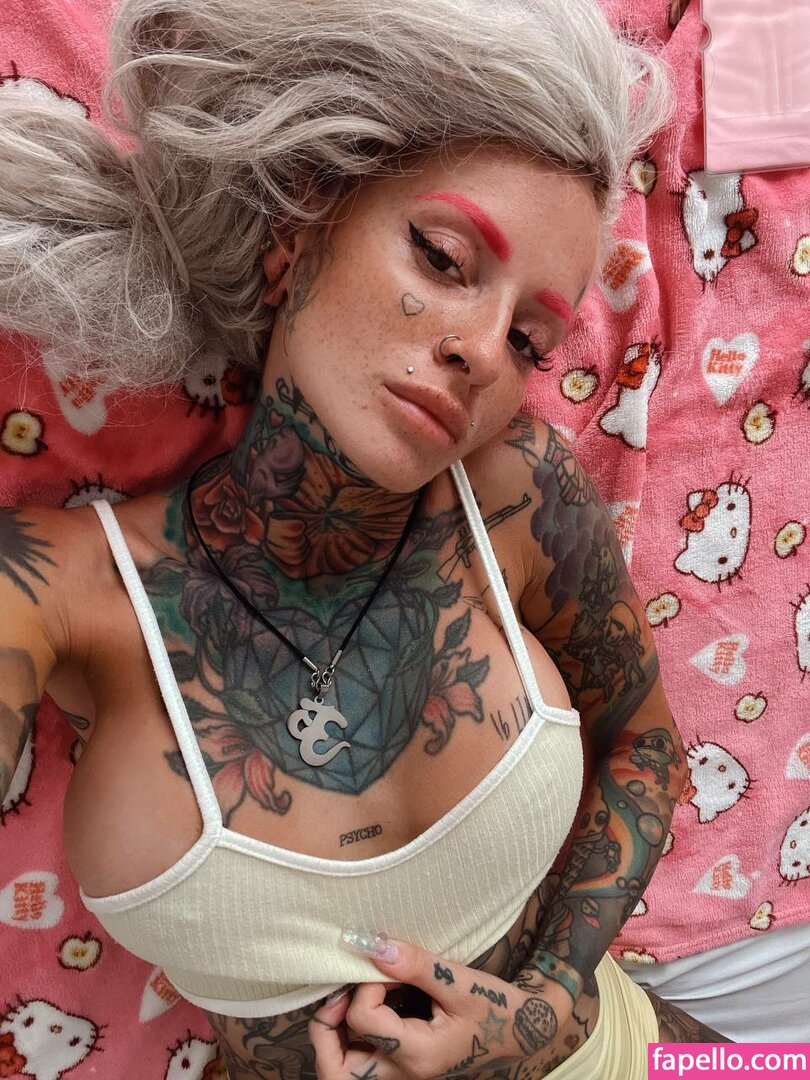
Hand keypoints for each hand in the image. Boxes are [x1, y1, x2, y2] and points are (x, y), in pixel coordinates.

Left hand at [308, 934, 572, 1078]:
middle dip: (325, 1033)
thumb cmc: (495, 1008)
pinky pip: (361, 1058)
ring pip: (345, 1071)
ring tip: (343, 1001)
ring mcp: (402, 1074)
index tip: (386, 965)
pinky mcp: (403, 1065)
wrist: (520, 1030)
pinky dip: (351, 1033)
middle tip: (335, 1000)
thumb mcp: (460, 981)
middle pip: (338, 1072)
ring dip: (334, 1035)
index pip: (365, 1022)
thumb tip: (370, 942)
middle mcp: (404, 1073)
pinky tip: (365, 1005)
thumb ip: (415, 964)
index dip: (365, 987)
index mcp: (418, 1055)